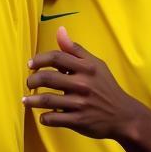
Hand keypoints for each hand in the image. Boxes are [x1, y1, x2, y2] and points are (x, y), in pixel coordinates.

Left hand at [24, 26, 141, 140]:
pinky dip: (45, 118)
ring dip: (32, 100)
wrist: (124, 116)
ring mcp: (80, 104)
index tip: (30, 64)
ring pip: (48, 100)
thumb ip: (75, 49)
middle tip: (29, 83)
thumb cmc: (106, 87)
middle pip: (48, 78)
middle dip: (33, 80)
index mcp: (86, 68)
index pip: (56, 58)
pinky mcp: (79, 121)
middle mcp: (82, 84)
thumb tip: (60, 30)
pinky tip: (42, 116)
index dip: (39, 59)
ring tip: (26, 100)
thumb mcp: (95, 64)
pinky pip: (55, 118)